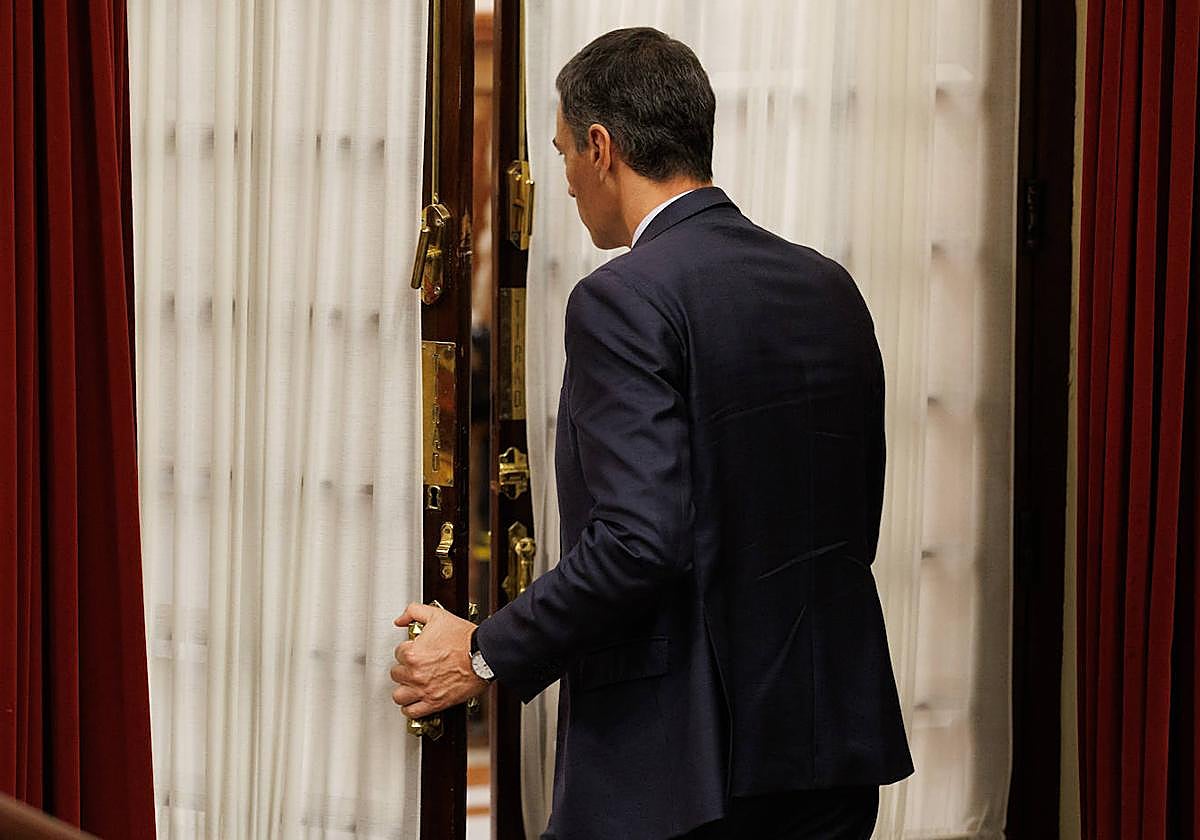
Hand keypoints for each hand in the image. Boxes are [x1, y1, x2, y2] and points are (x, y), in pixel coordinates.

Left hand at [391, 602, 487, 719]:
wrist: (484, 655)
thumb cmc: (464, 638)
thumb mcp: (437, 616)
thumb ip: (413, 612)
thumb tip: (400, 620)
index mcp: (413, 654)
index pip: (398, 653)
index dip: (408, 649)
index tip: (416, 650)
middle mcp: (415, 674)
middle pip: (396, 674)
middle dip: (405, 668)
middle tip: (415, 665)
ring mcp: (424, 690)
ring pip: (399, 695)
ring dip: (404, 689)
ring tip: (411, 684)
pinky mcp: (435, 703)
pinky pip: (412, 711)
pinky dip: (410, 708)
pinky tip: (414, 701)